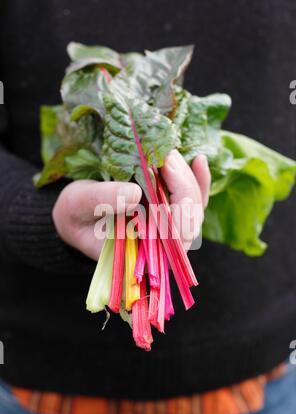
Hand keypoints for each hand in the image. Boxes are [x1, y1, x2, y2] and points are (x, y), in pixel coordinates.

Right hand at [52, 150, 209, 260]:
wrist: (75, 214)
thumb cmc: (75, 215)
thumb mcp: (78, 205)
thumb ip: (102, 201)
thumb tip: (133, 193)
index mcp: (142, 252)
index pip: (175, 234)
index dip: (177, 201)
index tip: (165, 168)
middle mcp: (162, 243)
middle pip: (190, 217)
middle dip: (182, 183)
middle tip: (166, 154)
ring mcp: (169, 226)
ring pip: (193, 204)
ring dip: (186, 176)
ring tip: (169, 152)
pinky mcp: (170, 209)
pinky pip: (192, 197)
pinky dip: (196, 179)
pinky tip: (198, 159)